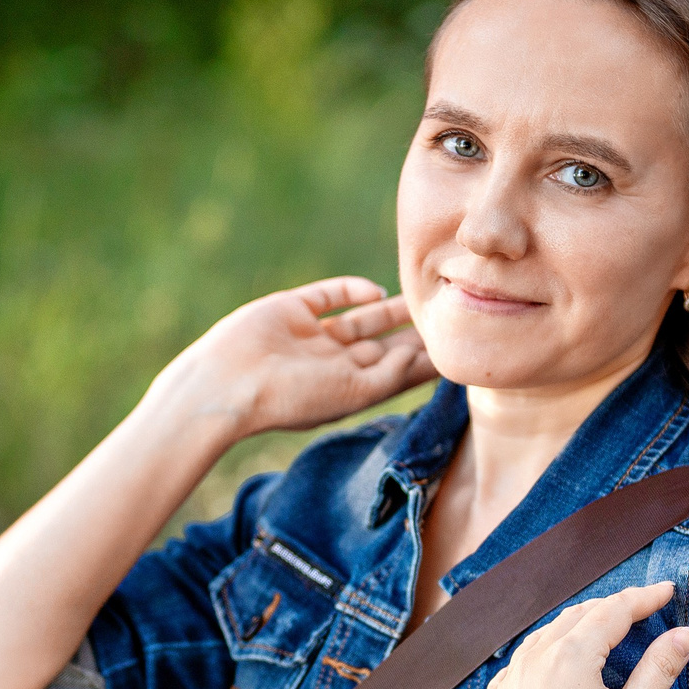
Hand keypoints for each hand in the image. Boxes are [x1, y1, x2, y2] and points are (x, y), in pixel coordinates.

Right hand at [149, 276, 436, 442]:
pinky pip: (329, 296)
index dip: (423, 363)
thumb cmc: (291, 398)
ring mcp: (311, 336)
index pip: (393, 376)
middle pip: (382, 347)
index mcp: (345, 392)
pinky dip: (353, 290)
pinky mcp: (291, 309)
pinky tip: (375, 291)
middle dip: (413, 334)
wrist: (228, 382)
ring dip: (390, 310)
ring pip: (360, 319)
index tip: (459, 349)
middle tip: (452, 314)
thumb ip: (391, 372)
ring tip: (426, 296)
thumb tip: (420, 353)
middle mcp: (331, 365)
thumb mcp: (353, 392)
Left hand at [480, 581, 688, 688]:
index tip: (667, 591)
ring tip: (602, 627)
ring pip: (547, 634)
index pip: (615, 609)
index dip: (644, 598)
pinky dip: (547, 651)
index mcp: (573, 653)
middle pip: (580, 615)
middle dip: (613, 607)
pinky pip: (523, 661)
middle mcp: (535, 655)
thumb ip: (659, 670)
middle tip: (641, 607)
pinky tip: (557, 664)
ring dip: (578, 625)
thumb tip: (685, 634)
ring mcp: (510, 676)